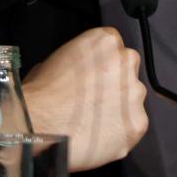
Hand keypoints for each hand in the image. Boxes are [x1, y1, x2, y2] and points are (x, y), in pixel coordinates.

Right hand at [22, 27, 148, 170]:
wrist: (38, 126)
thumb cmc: (40, 95)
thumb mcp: (55, 60)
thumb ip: (79, 62)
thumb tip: (82, 73)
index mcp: (106, 39)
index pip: (114, 49)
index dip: (102, 67)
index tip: (92, 80)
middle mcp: (127, 60)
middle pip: (126, 72)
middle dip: (113, 86)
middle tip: (92, 102)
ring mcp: (136, 92)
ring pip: (132, 99)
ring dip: (118, 109)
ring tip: (92, 123)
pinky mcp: (138, 121)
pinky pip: (133, 126)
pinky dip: (119, 132)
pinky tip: (98, 137)